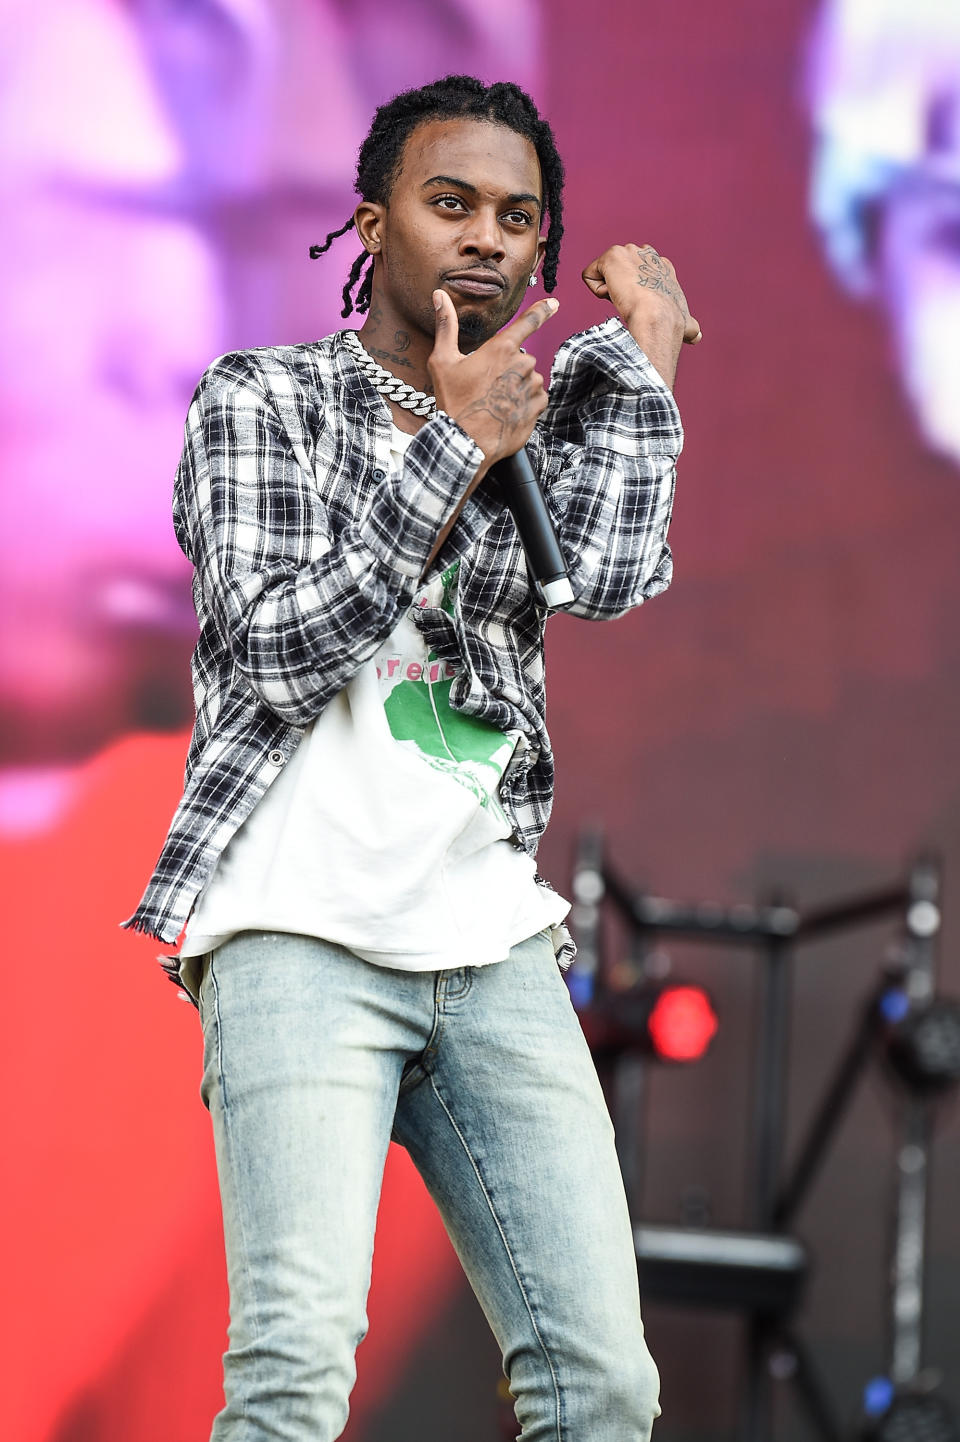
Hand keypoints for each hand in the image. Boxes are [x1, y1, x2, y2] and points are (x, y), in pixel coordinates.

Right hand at [427, 289, 559, 466]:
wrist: (466, 443)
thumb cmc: (454, 402)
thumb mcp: (443, 362)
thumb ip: (446, 326)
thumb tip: (440, 296)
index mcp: (501, 348)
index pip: (528, 322)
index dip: (542, 311)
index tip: (554, 303)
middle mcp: (521, 364)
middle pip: (521, 359)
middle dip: (508, 369)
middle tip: (486, 387)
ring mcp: (531, 386)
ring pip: (529, 379)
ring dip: (516, 387)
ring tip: (495, 402)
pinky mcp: (537, 407)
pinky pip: (537, 398)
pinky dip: (525, 403)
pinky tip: (507, 412)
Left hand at [582, 244, 700, 344]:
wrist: (657, 317)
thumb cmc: (672, 323)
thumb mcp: (687, 323)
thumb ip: (690, 326)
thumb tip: (696, 337)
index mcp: (662, 265)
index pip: (639, 271)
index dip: (635, 292)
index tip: (642, 305)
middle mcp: (645, 253)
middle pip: (619, 272)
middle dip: (621, 289)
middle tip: (632, 303)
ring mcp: (628, 252)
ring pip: (604, 274)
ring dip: (609, 291)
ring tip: (625, 300)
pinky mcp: (610, 257)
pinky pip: (590, 276)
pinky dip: (597, 291)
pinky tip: (614, 296)